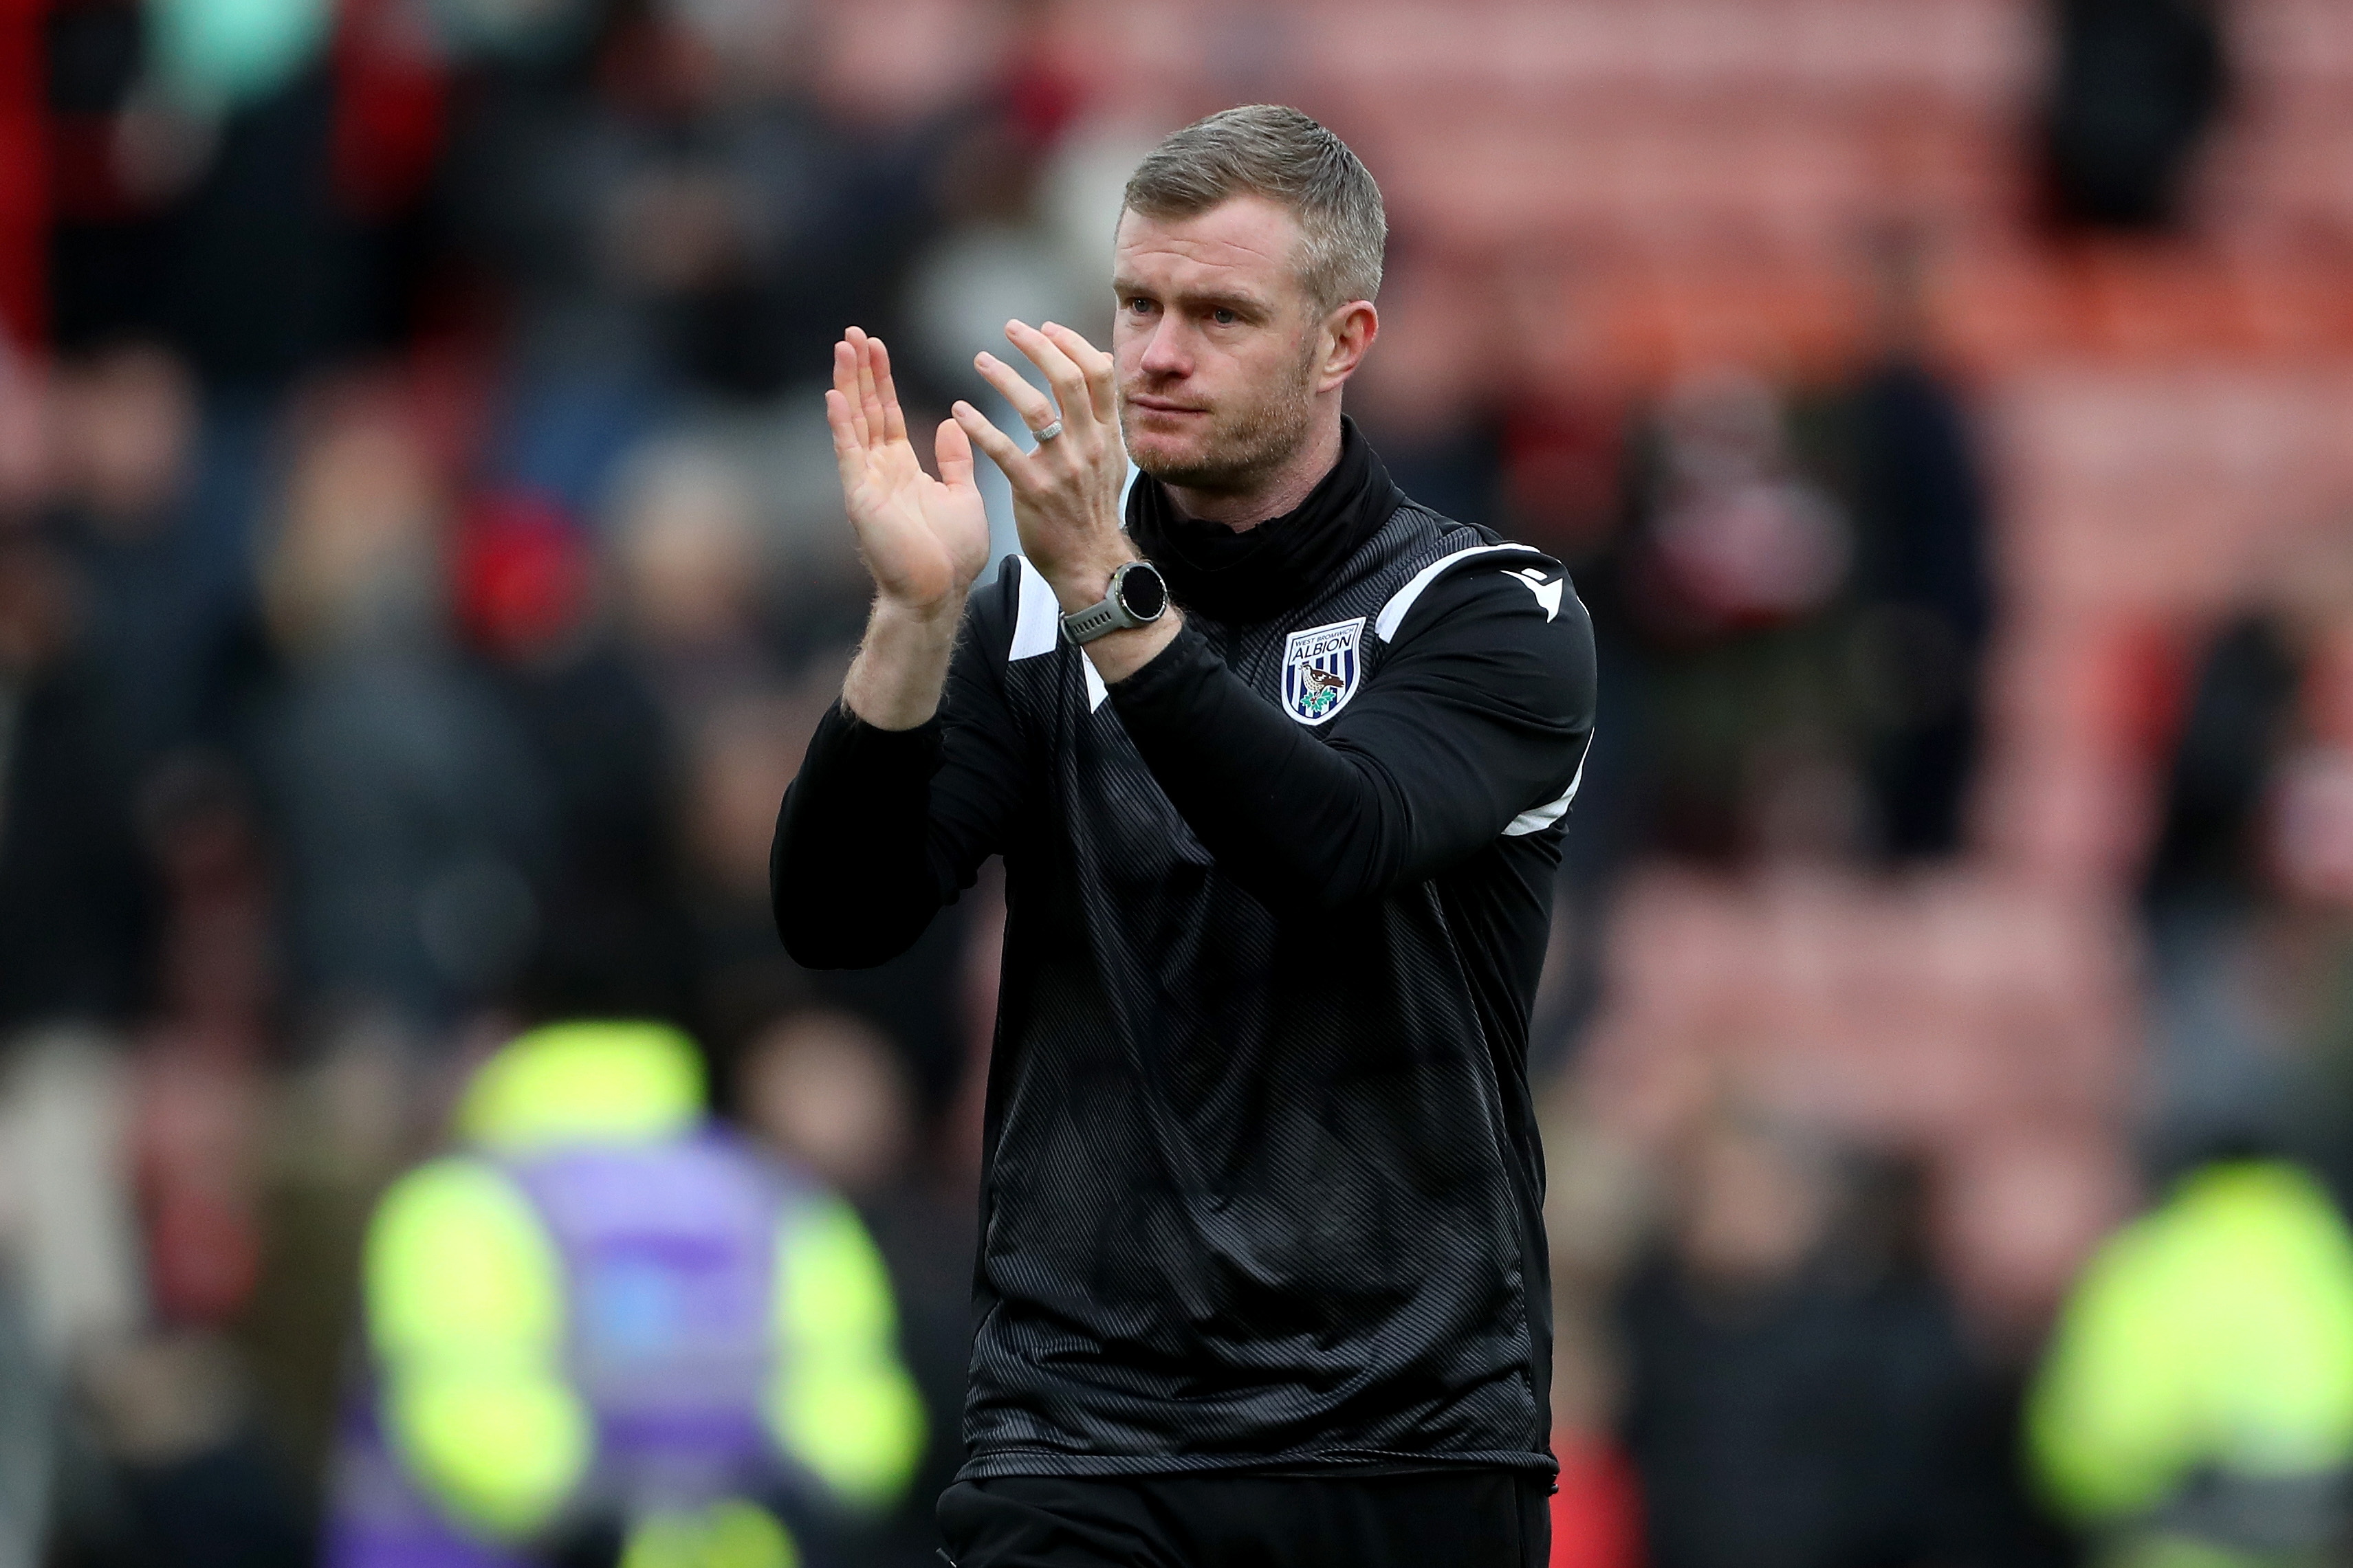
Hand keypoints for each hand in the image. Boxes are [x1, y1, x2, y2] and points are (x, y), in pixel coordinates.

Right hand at [827, 327, 988, 619]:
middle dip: (860, 370)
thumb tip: (948, 421)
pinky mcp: (861, 498)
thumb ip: (955, 459)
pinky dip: (842, 425)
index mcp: (903, 469)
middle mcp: (879, 471)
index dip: (881, 379)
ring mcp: (867, 483)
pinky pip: (849, 454)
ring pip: (854, 423)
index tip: (876, 345)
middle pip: (866, 409)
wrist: (940, 594)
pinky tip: (835, 395)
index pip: (887, 414)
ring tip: (843, 347)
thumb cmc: (952, 556)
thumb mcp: (963, 495)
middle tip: (853, 332)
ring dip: (848, 384)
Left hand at [953, 321, 1132, 608]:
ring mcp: (1062, 468)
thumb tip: (1098, 364)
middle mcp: (1088, 445)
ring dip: (1005, 378)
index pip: (1098, 373)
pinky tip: (959, 411)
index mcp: (1107, 434)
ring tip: (981, 360)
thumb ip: (1102, 415)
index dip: (1072, 343)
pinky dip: (978, 426)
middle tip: (1011, 329)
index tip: (1046, 327)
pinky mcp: (1033, 489)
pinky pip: (1002, 449)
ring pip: (1035, 408)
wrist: (1089, 563)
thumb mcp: (1110, 459)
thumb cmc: (1091, 510)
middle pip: (1068, 380)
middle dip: (1037, 347)